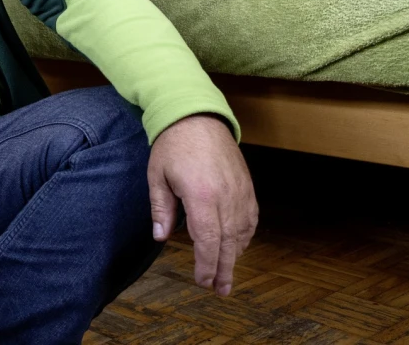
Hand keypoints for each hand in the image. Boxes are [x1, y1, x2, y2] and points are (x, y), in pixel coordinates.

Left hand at [148, 114, 258, 296]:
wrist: (197, 117)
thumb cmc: (173, 145)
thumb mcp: (157, 176)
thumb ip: (161, 209)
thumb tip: (160, 237)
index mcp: (202, 195)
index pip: (207, 239)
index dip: (206, 264)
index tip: (202, 281)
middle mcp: (226, 196)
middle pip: (228, 242)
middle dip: (223, 269)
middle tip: (219, 290)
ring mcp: (240, 192)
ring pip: (242, 233)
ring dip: (235, 256)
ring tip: (227, 276)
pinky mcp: (247, 187)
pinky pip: (251, 219)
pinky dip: (245, 236)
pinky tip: (237, 247)